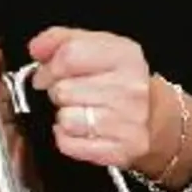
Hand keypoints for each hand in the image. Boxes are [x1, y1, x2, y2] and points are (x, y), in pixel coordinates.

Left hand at [28, 27, 152, 170]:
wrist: (154, 116)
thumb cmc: (120, 80)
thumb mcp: (97, 47)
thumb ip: (61, 40)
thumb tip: (37, 47)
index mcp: (124, 56)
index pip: (69, 56)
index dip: (48, 67)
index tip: (47, 74)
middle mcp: (130, 88)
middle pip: (63, 90)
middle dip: (58, 93)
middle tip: (73, 93)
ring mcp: (127, 121)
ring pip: (65, 119)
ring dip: (64, 116)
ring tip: (81, 111)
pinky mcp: (119, 150)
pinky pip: (68, 144)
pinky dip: (66, 138)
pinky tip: (82, 129)